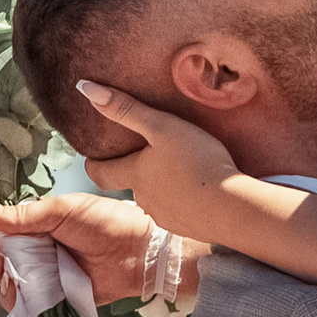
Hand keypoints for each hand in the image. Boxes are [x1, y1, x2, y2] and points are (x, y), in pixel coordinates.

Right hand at [0, 190, 164, 311]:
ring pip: (8, 281)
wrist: (138, 252)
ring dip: (0, 278)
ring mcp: (45, 275)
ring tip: (7, 273)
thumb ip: (25, 215)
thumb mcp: (62, 210)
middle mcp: (38, 249)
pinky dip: (16, 302)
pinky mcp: (55, 297)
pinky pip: (26, 304)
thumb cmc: (105, 222)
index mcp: (37, 224)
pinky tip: (16, 293)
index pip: (0, 229)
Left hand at [74, 78, 241, 239]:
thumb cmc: (197, 162)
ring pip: (155, 200)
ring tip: (180, 172)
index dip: (93, 164)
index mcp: (135, 174)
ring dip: (162, 188)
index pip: (99, 172)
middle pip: (131, 185)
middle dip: (136, 172)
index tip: (93, 157)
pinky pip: (179, 213)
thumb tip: (85, 88)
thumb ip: (126, 109)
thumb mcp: (162, 127)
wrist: (230, 208)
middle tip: (148, 156)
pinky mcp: (188, 228)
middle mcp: (144, 199)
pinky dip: (183, 202)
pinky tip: (199, 192)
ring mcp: (166, 216)